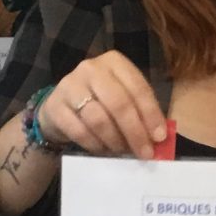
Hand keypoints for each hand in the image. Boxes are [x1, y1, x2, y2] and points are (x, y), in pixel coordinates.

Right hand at [37, 51, 166, 159]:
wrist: (60, 106)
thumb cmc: (100, 102)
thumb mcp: (123, 98)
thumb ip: (140, 112)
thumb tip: (159, 139)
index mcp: (115, 62)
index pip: (138, 88)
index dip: (151, 114)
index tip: (160, 138)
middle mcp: (91, 69)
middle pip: (119, 103)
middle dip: (135, 132)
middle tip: (144, 153)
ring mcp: (70, 85)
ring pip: (99, 119)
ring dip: (115, 141)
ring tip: (123, 152)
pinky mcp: (55, 106)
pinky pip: (80, 131)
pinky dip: (95, 145)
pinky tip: (103, 150)